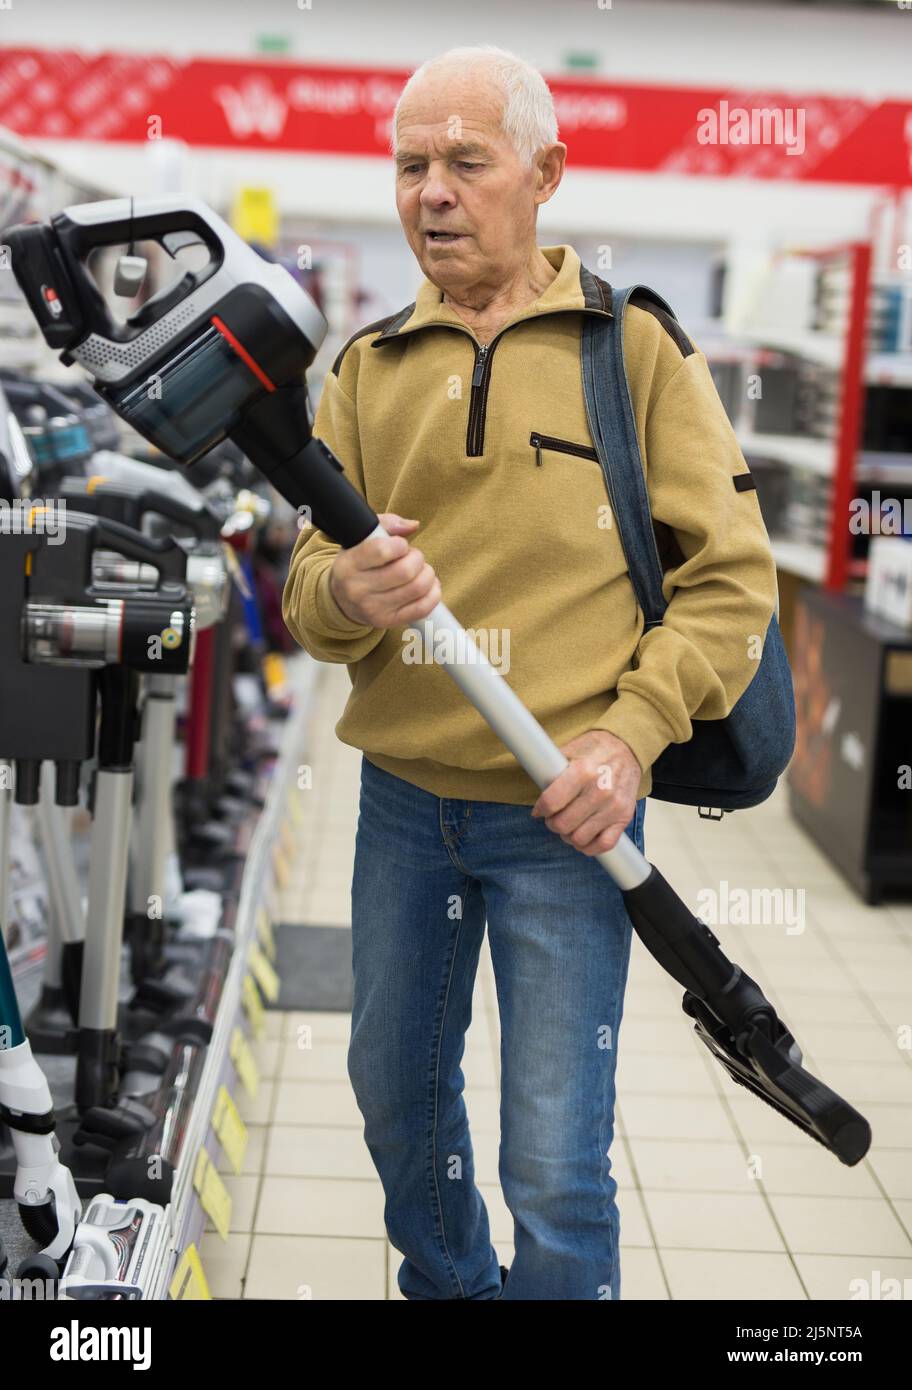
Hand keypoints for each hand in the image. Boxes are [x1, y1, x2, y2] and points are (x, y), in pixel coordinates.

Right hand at [329, 513, 440, 627]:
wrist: (341, 599)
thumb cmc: (358, 562)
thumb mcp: (362, 538)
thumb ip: (387, 524)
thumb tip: (412, 526)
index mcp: (348, 564)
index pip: (382, 550)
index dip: (400, 544)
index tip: (400, 545)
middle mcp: (357, 589)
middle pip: (405, 571)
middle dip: (417, 558)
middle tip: (413, 557)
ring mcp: (373, 609)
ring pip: (417, 588)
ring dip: (427, 574)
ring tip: (420, 570)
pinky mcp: (387, 622)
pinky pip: (422, 608)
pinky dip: (433, 593)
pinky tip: (428, 586)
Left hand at [531, 729, 641, 854]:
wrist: (627, 749)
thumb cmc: (596, 750)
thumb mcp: (570, 750)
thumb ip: (552, 769)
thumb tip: (533, 785)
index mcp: (583, 771)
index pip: (551, 802)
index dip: (540, 810)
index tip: (539, 810)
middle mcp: (600, 790)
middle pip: (563, 824)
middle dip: (553, 824)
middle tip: (553, 818)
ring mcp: (614, 806)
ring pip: (580, 838)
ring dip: (569, 836)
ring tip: (568, 826)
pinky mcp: (624, 818)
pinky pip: (604, 845)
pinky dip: (590, 847)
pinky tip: (583, 837)